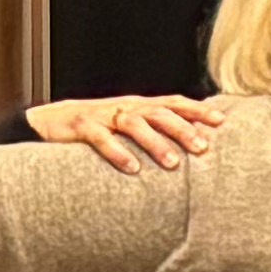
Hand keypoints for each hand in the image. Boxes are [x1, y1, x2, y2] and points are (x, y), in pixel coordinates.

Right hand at [24, 92, 218, 171]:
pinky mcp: (82, 127)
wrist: (48, 122)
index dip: (197, 109)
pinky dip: (118, 152)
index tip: (221, 120)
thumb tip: (189, 145)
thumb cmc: (95, 127)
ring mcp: (103, 116)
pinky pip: (101, 138)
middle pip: (159, 113)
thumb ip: (152, 131)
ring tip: (173, 163)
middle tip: (203, 147)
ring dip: (155, 143)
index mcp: (139, 106)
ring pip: (134, 124)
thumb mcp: (126, 125)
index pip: (173, 103)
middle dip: (183, 129)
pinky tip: (132, 168)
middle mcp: (125, 108)